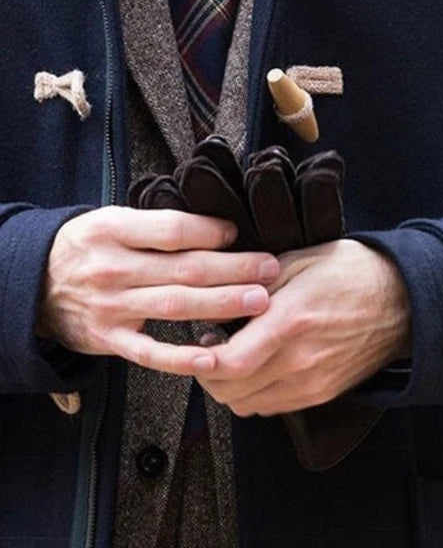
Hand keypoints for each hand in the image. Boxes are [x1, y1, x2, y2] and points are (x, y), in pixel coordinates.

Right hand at [39, 206, 278, 374]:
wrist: (36, 283)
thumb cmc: (90, 246)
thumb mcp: (113, 220)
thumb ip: (157, 225)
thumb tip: (220, 226)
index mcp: (114, 230)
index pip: (172, 230)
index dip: (210, 232)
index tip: (239, 233)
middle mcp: (113, 268)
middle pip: (183, 268)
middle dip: (234, 269)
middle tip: (271, 269)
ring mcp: (110, 307)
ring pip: (174, 306)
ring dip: (221, 304)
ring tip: (259, 301)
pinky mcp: (108, 340)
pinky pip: (147, 352)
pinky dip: (178, 357)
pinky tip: (210, 357)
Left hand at [196, 239, 410, 416]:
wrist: (403, 301)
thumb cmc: (354, 273)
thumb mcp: (300, 261)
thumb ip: (256, 283)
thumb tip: (219, 299)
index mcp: (291, 323)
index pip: (227, 364)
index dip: (199, 361)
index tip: (196, 344)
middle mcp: (300, 361)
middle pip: (231, 391)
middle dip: (208, 375)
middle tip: (210, 348)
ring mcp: (312, 383)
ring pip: (248, 404)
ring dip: (232, 386)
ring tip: (235, 355)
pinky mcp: (322, 394)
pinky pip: (273, 406)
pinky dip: (256, 392)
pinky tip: (262, 365)